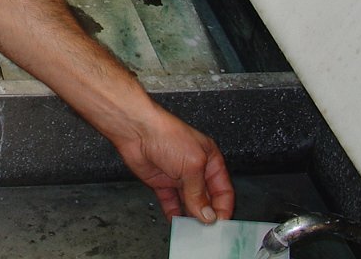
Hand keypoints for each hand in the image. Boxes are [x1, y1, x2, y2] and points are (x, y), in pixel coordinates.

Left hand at [111, 107, 234, 223]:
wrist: (137, 130)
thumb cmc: (166, 135)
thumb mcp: (192, 165)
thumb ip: (199, 193)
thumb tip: (207, 215)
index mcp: (210, 160)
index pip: (223, 189)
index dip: (223, 207)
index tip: (221, 224)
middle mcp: (195, 169)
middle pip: (207, 198)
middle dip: (207, 214)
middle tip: (207, 231)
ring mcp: (178, 176)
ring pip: (189, 202)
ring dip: (191, 216)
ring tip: (193, 230)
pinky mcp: (161, 182)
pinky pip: (170, 202)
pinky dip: (174, 213)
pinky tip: (177, 222)